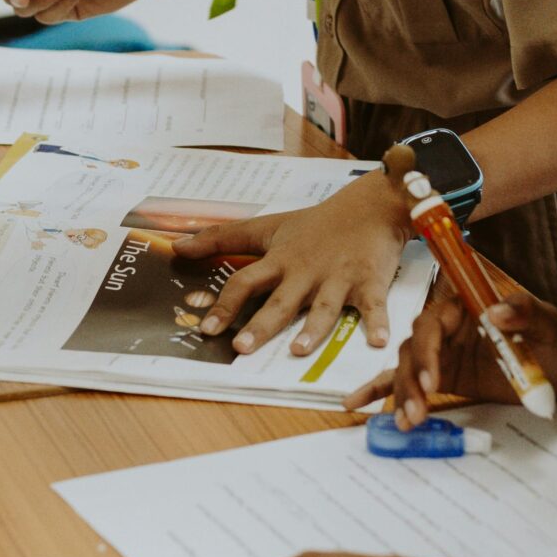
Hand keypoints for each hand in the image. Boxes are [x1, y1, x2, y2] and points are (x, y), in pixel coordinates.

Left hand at [180, 170, 410, 355]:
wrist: (370, 206)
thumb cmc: (316, 223)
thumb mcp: (268, 226)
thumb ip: (223, 238)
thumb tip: (178, 248)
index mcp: (280, 261)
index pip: (245, 282)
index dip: (225, 305)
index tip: (207, 329)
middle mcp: (306, 272)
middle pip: (280, 302)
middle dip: (261, 325)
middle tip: (242, 348)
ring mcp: (338, 279)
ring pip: (323, 308)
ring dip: (313, 329)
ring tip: (298, 350)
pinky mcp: (369, 282)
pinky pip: (372, 306)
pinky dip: (377, 323)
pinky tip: (378, 342)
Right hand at [349, 277, 556, 420]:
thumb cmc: (556, 341)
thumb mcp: (548, 324)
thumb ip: (527, 312)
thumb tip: (498, 310)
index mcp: (467, 306)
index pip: (434, 322)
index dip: (428, 350)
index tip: (434, 381)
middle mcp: (449, 327)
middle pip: (414, 347)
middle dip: (412, 379)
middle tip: (420, 409)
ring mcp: (443, 353)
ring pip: (409, 368)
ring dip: (404, 394)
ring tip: (409, 422)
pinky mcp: (443, 376)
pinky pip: (408, 380)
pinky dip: (382, 390)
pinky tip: (358, 404)